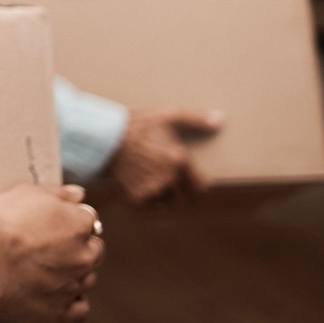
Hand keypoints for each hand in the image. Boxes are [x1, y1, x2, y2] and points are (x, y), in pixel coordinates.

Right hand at [0, 183, 102, 322]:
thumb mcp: (26, 192)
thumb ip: (58, 193)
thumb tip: (78, 194)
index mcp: (79, 225)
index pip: (89, 221)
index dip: (71, 221)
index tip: (55, 224)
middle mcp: (83, 257)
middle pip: (94, 252)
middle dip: (79, 248)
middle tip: (52, 247)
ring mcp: (73, 287)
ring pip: (87, 281)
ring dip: (75, 275)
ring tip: (48, 271)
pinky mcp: (59, 313)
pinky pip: (79, 310)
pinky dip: (72, 303)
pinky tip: (58, 295)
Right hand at [108, 108, 222, 203]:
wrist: (102, 137)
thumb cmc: (137, 124)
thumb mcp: (166, 116)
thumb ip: (196, 120)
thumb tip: (221, 119)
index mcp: (180, 161)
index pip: (200, 188)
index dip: (194, 185)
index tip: (187, 181)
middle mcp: (169, 179)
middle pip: (184, 198)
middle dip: (178, 191)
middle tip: (166, 179)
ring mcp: (152, 190)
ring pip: (166, 203)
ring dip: (163, 196)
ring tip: (151, 181)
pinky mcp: (137, 198)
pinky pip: (149, 206)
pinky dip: (146, 200)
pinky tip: (139, 184)